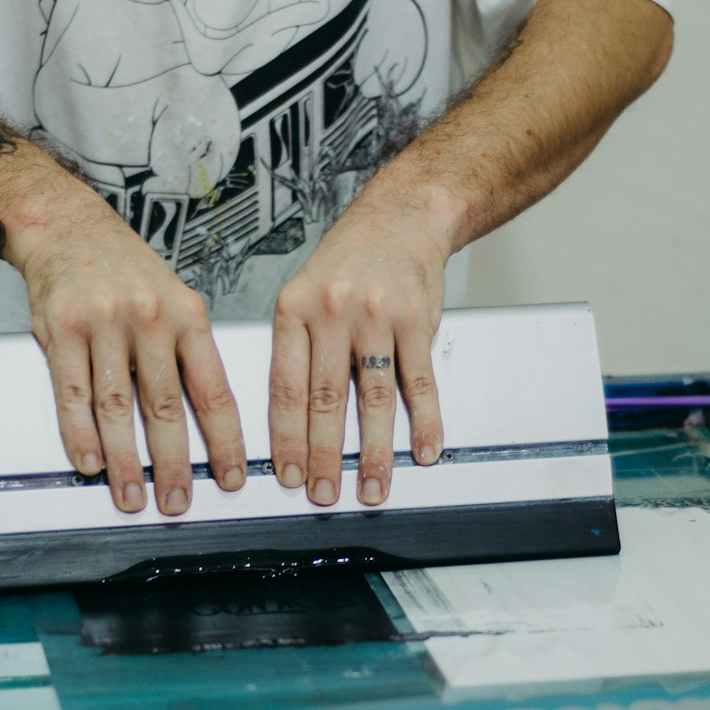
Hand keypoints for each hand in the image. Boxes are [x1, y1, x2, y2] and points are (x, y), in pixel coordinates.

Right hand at [18, 196, 245, 514]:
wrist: (67, 226)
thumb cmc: (126, 271)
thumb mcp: (174, 299)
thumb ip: (188, 353)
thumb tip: (207, 422)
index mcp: (188, 315)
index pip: (213, 390)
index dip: (225, 441)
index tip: (232, 477)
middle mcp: (150, 318)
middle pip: (165, 406)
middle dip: (173, 464)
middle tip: (178, 503)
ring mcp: (104, 323)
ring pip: (118, 406)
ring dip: (125, 460)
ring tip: (132, 495)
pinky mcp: (61, 328)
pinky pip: (73, 392)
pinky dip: (80, 433)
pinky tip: (90, 461)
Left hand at [269, 174, 450, 506]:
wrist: (402, 216)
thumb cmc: (349, 260)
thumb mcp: (304, 292)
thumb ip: (296, 348)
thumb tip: (288, 421)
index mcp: (294, 309)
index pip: (285, 387)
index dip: (286, 438)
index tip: (287, 474)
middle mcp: (334, 312)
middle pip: (326, 399)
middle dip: (323, 456)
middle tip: (323, 494)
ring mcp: (377, 317)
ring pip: (374, 398)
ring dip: (372, 451)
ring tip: (371, 487)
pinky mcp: (418, 320)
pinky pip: (420, 382)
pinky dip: (424, 421)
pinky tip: (422, 450)